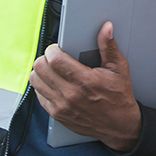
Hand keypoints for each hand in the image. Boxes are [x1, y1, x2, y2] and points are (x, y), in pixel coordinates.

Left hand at [31, 21, 141, 151]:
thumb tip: (106, 28)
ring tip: (52, 70)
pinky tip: (54, 84)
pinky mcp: (57, 115)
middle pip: (40, 68)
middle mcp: (70, 95)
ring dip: (41, 72)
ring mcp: (62, 107)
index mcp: (85, 81)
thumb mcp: (118, 69)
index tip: (57, 48)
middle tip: (54, 58)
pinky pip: (39, 95)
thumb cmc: (119, 97)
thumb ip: (109, 47)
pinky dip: (43, 87)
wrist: (120, 126)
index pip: (54, 59)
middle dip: (45, 58)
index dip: (52, 49)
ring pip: (35, 81)